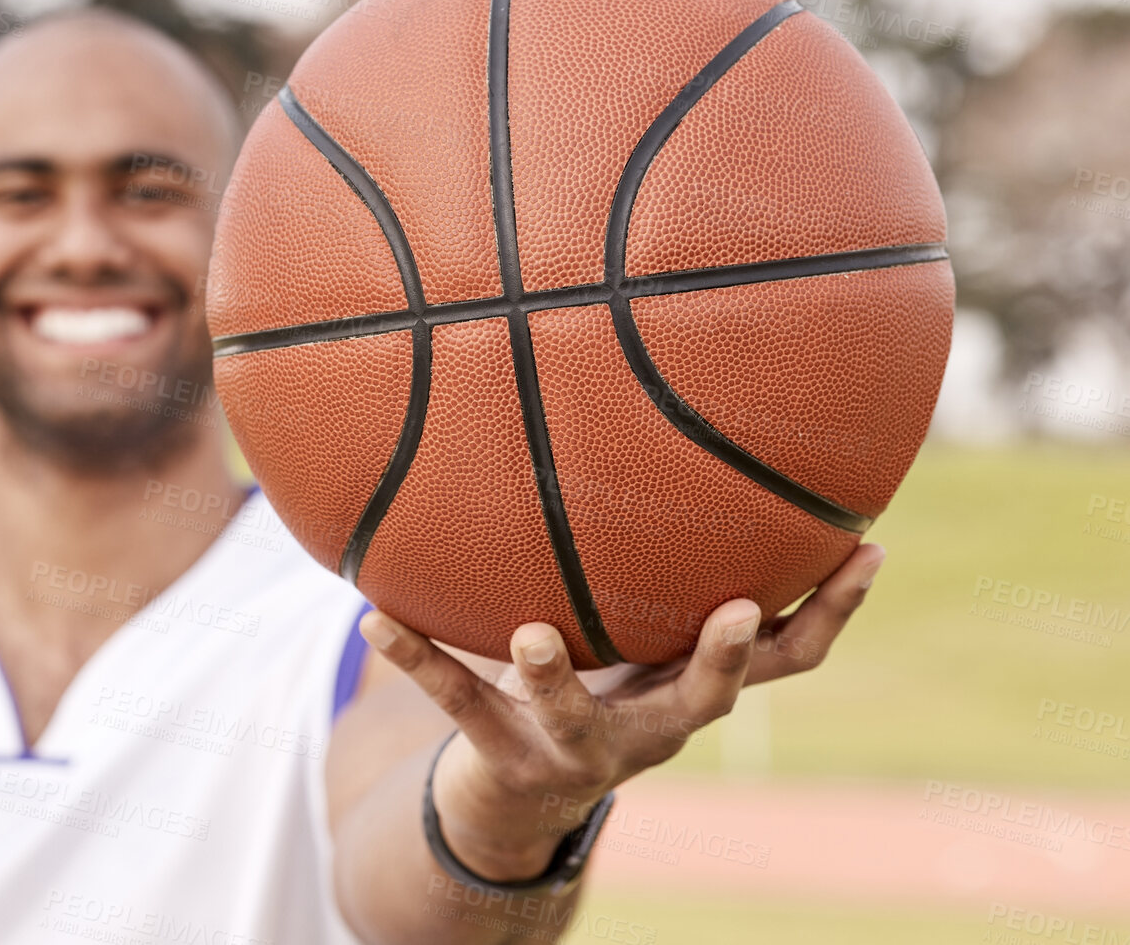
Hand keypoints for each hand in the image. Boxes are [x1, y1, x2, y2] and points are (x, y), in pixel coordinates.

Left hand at [357, 542, 884, 879]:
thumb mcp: (648, 637)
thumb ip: (678, 568)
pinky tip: (371, 612)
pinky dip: (414, 655)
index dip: (833, 611)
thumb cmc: (601, 688)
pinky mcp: (499, 753)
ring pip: (569, 716)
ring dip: (554, 678)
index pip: (789, 659)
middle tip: (735, 610)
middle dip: (723, 658)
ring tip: (531, 634)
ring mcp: (573, 747)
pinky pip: (452, 700)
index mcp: (692, 688)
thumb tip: (723, 442)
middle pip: (704, 701)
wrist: (524, 794)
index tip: (865, 551)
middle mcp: (650, 727)